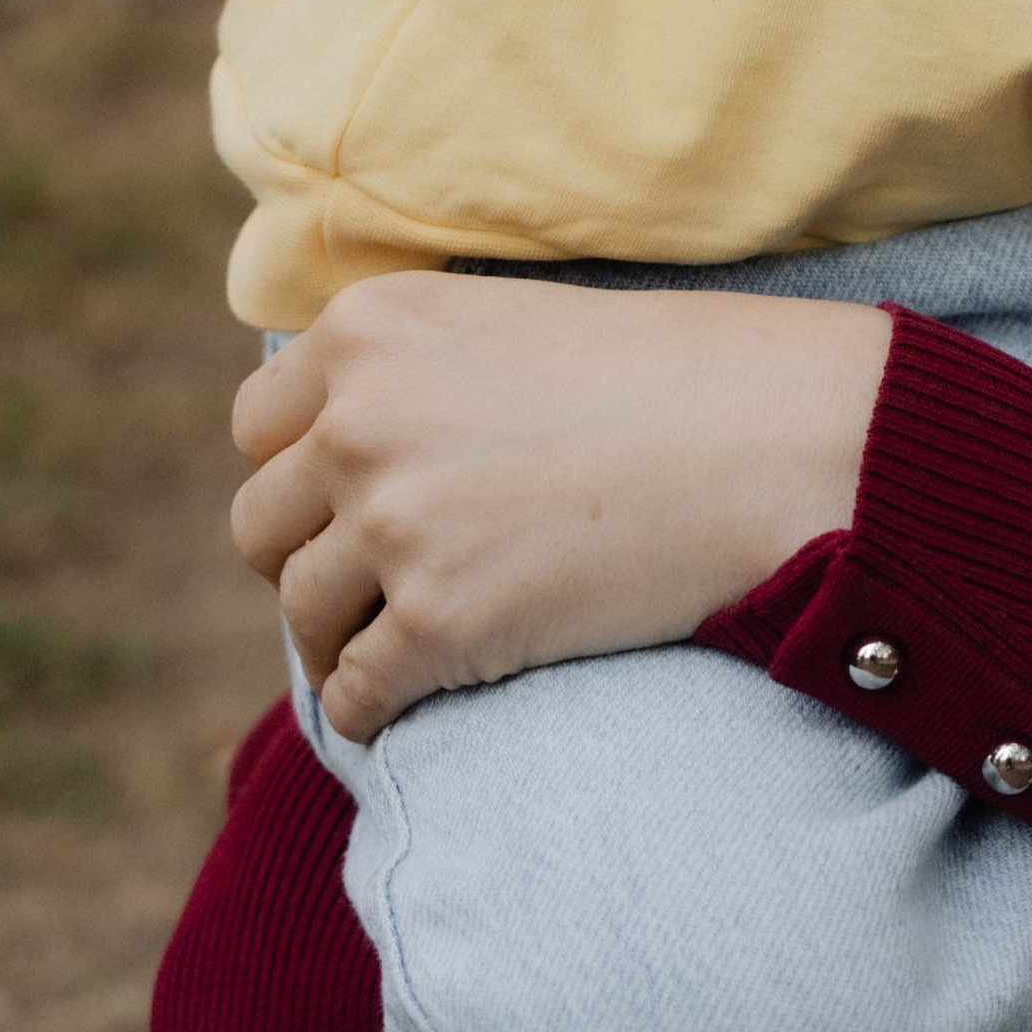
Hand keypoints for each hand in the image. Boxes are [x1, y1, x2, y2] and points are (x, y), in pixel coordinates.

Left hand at [231, 270, 893, 741]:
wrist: (773, 436)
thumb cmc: (673, 373)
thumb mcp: (513, 323)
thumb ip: (414, 371)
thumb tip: (345, 451)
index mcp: (373, 327)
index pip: (258, 423)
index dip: (305, 469)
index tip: (355, 499)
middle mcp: (361, 417)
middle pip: (260, 525)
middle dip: (312, 557)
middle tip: (386, 576)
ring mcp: (396, 522)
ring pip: (299, 614)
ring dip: (347, 636)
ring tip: (417, 638)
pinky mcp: (438, 623)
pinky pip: (353, 696)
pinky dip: (379, 708)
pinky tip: (432, 692)